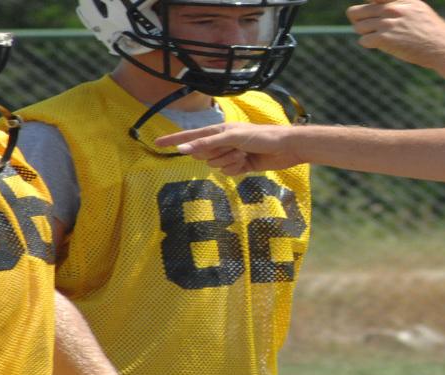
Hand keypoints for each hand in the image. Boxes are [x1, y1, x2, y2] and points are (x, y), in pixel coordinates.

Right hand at [155, 123, 303, 175]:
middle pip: (203, 155)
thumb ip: (207, 143)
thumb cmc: (261, 136)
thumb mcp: (232, 138)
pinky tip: (248, 163)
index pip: (190, 136)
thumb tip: (183, 149)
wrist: (286, 147)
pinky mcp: (240, 165)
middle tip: (234, 149)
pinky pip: (228, 172)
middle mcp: (222, 142)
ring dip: (229, 162)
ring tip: (244, 155)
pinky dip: (237, 169)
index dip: (174, 139)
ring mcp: (230, 154)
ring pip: (215, 166)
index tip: (157, 143)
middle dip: (216, 154)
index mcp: (218, 130)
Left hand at [346, 0, 444, 69]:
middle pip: (357, 12)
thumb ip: (398, 3)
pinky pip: (364, 40)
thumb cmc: (431, 31)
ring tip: (378, 38)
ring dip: (365, 34)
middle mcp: (391, 8)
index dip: (368, 8)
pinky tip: (380, 45)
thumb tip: (376, 3)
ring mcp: (387, 23)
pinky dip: (369, 44)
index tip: (373, 15)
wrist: (443, 47)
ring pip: (358, 27)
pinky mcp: (385, 39)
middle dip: (360, 21)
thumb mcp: (417, 8)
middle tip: (370, 29)